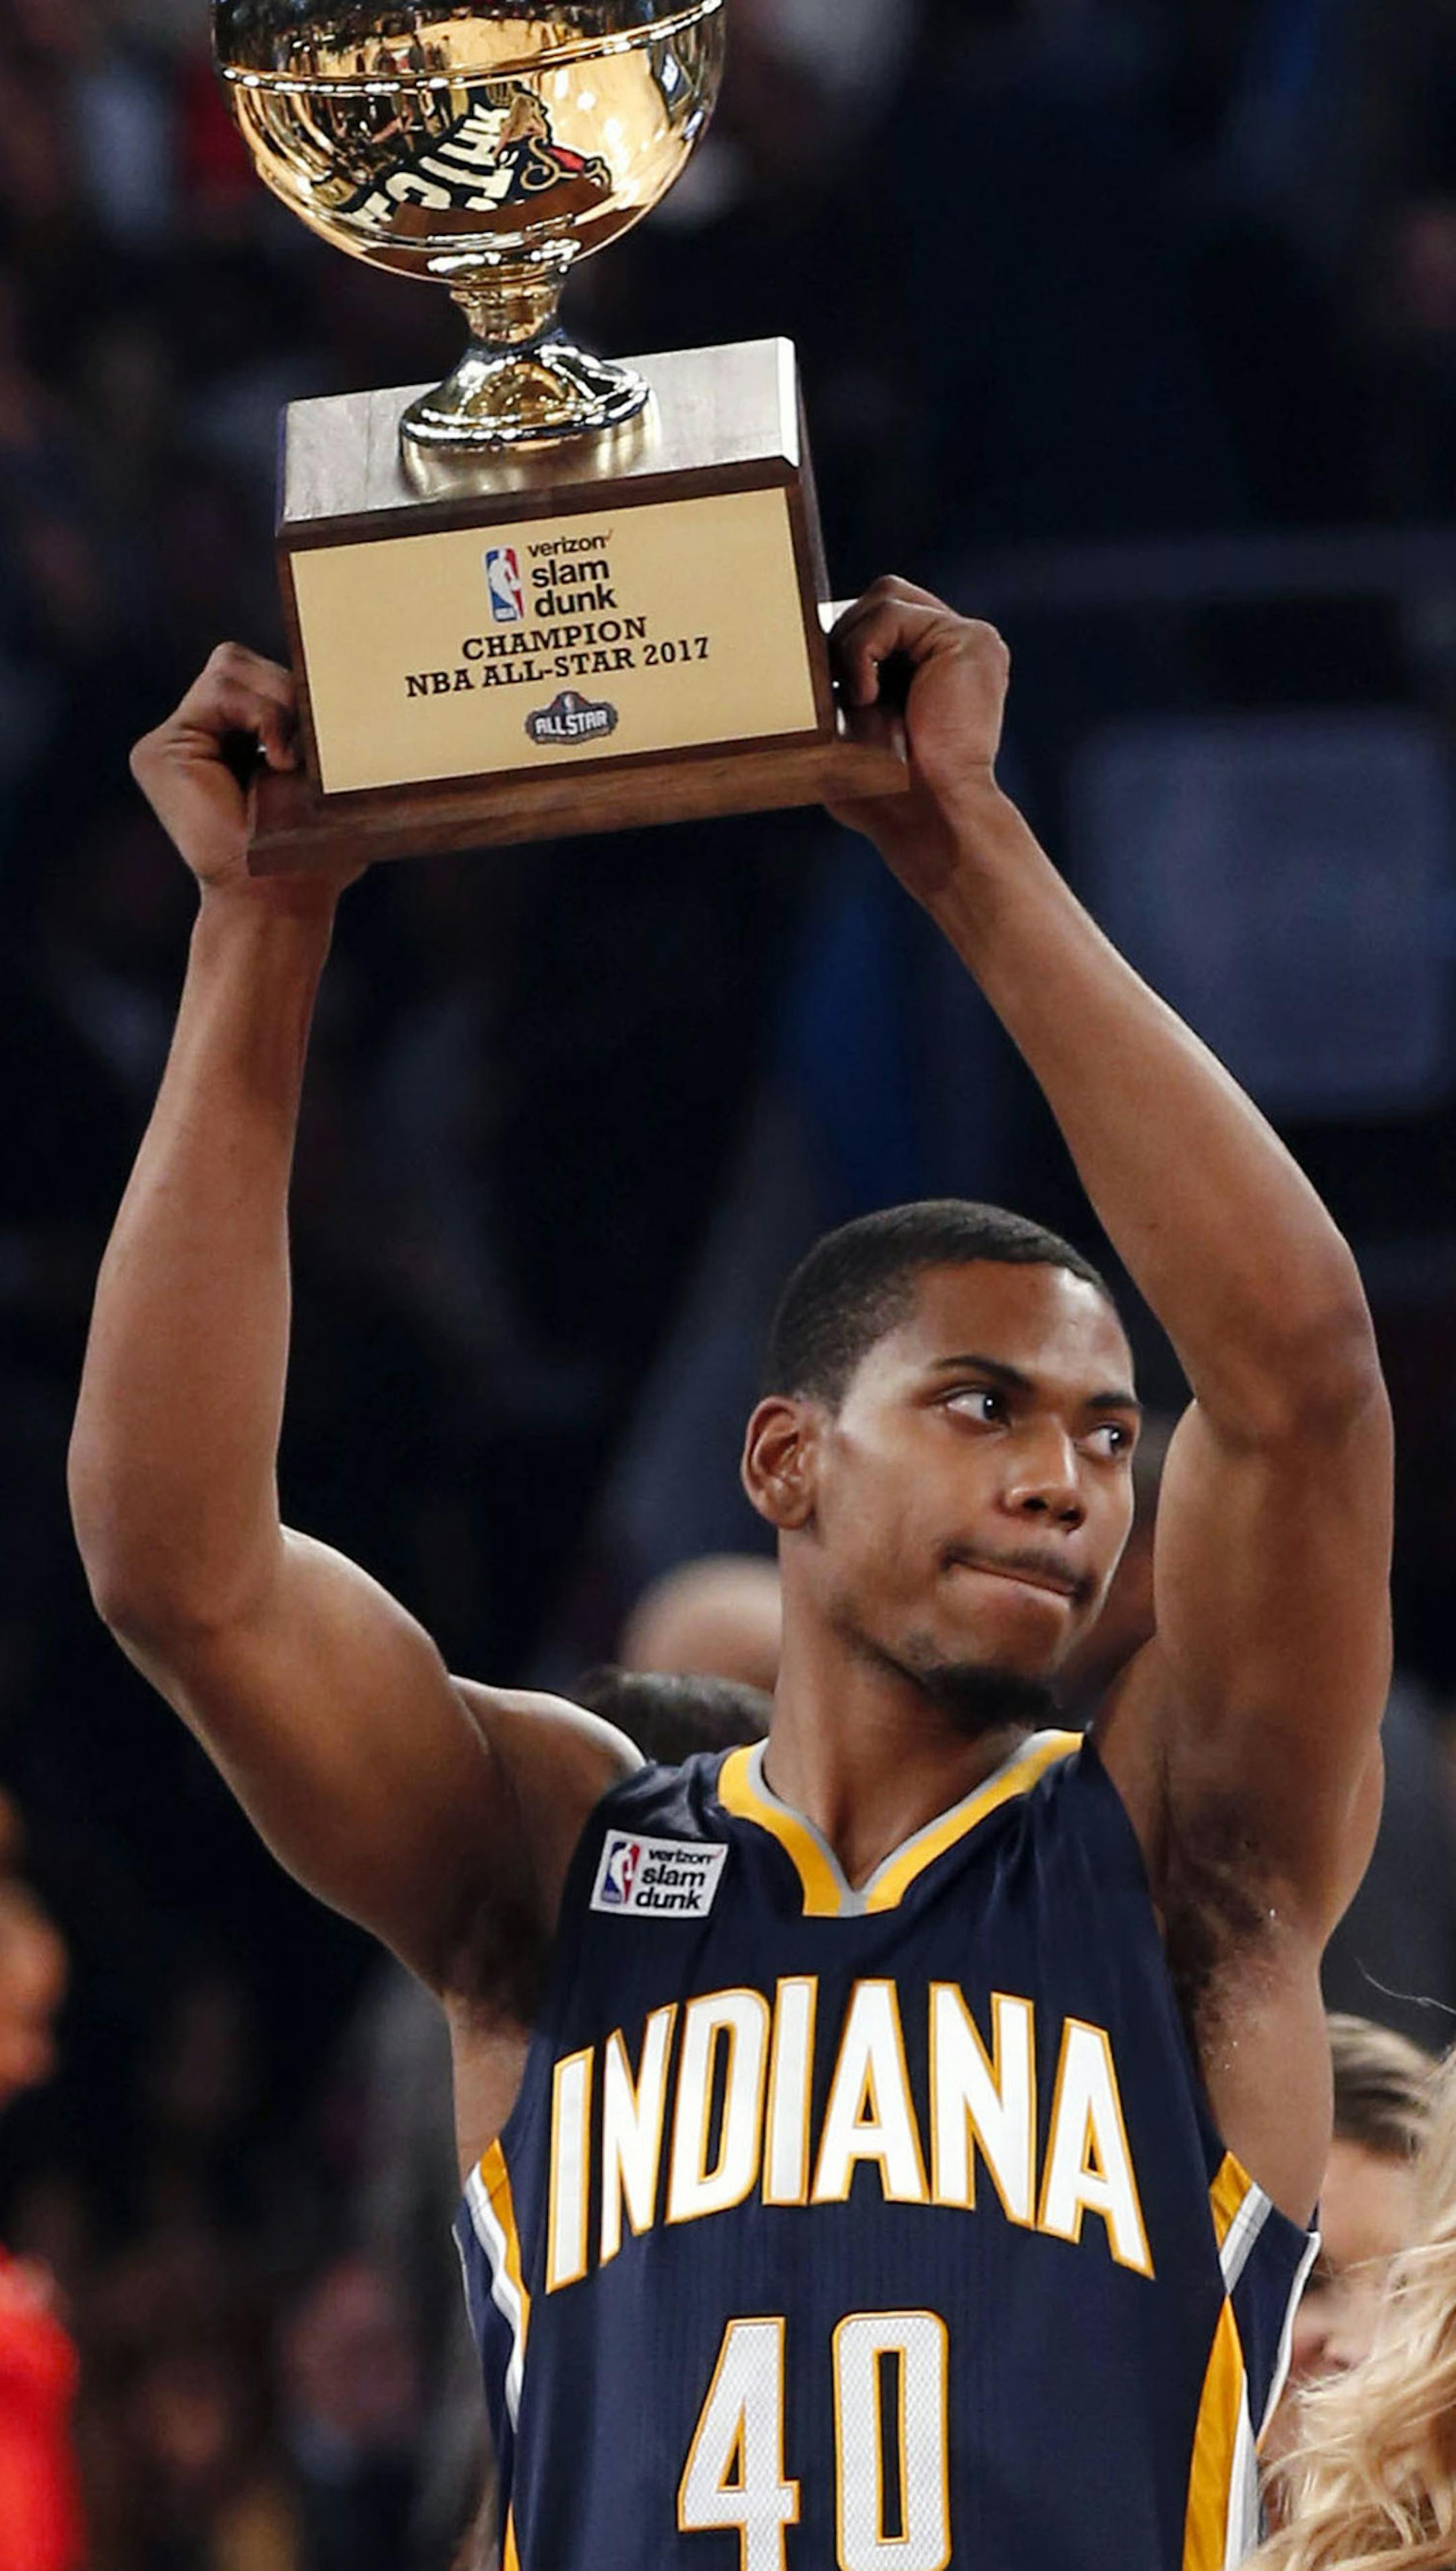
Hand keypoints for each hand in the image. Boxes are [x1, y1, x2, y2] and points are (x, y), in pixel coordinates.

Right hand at [130, 644, 363, 904]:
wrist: (278, 898)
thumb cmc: (311, 855)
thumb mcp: (323, 782)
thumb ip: (316, 731)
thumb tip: (350, 680)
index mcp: (229, 742)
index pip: (253, 674)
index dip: (291, 688)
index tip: (322, 733)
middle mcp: (194, 737)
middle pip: (236, 661)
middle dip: (285, 690)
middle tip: (306, 748)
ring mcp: (172, 743)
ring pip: (228, 667)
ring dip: (277, 703)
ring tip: (291, 759)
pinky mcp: (157, 751)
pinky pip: (218, 690)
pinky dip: (262, 713)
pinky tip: (277, 759)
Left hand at [826, 578, 1010, 905]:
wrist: (929, 815)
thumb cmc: (886, 792)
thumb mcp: (854, 725)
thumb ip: (843, 683)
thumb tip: (791, 655)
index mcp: (940, 663)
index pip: (885, 615)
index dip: (849, 639)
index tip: (831, 682)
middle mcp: (960, 644)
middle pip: (884, 593)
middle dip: (847, 634)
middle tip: (838, 689)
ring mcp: (970, 638)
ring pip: (885, 598)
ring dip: (852, 646)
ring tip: (857, 699)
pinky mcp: (969, 639)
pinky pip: (893, 616)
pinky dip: (863, 652)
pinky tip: (867, 697)